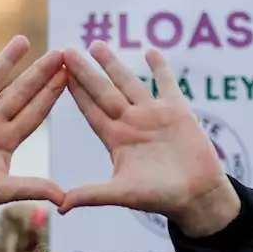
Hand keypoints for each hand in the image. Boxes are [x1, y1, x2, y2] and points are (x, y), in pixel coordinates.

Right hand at [0, 36, 69, 226]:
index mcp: (7, 140)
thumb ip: (30, 188)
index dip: (51, 93)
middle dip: (39, 73)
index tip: (69, 74)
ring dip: (6, 61)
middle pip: (20, 92)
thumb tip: (64, 198)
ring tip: (23, 40)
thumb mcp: (0, 191)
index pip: (34, 112)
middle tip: (60, 52)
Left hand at [62, 42, 241, 237]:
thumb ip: (92, 194)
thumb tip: (59, 206)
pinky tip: (150, 50)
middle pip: (103, 91)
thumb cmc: (158, 197)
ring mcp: (153, 114)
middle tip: (67, 50)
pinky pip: (167, 83)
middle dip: (86, 71)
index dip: (74, 91)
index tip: (57, 73)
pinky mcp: (178, 111)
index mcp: (115, 138)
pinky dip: (160, 68)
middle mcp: (131, 122)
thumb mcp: (122, 194)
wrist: (196, 195)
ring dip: (113, 64)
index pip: (90, 109)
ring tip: (97, 44)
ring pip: (129, 82)